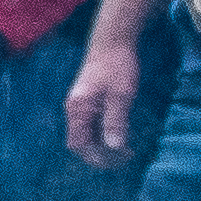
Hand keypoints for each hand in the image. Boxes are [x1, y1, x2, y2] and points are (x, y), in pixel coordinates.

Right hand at [65, 30, 143, 166]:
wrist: (113, 40)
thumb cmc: (117, 65)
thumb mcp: (120, 95)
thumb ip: (115, 121)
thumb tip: (114, 147)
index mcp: (78, 109)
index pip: (79, 144)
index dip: (96, 157)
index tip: (119, 159)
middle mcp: (74, 109)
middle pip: (81, 142)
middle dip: (101, 154)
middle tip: (125, 156)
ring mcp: (80, 105)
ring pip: (87, 134)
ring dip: (103, 145)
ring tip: (125, 149)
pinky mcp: (87, 100)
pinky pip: (91, 125)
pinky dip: (103, 134)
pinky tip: (118, 133)